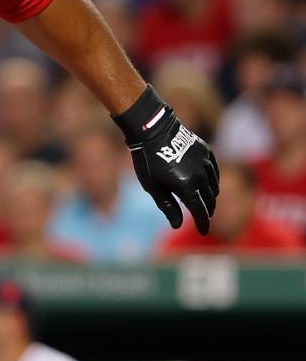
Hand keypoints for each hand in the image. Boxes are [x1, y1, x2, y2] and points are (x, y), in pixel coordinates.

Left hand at [112, 85, 219, 234]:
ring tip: (203, 202)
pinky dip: (211, 181)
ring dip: (210, 197)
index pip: (200, 212)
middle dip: (206, 211)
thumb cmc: (147, 160)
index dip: (202, 224)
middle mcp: (201, 176)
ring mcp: (206, 163)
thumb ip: (167, 206)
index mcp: (187, 187)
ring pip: (214, 186)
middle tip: (202, 218)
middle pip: (210, 201)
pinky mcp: (207, 152)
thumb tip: (178, 225)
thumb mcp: (152, 186)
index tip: (204, 232)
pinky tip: (205, 184)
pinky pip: (214, 172)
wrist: (153, 129)